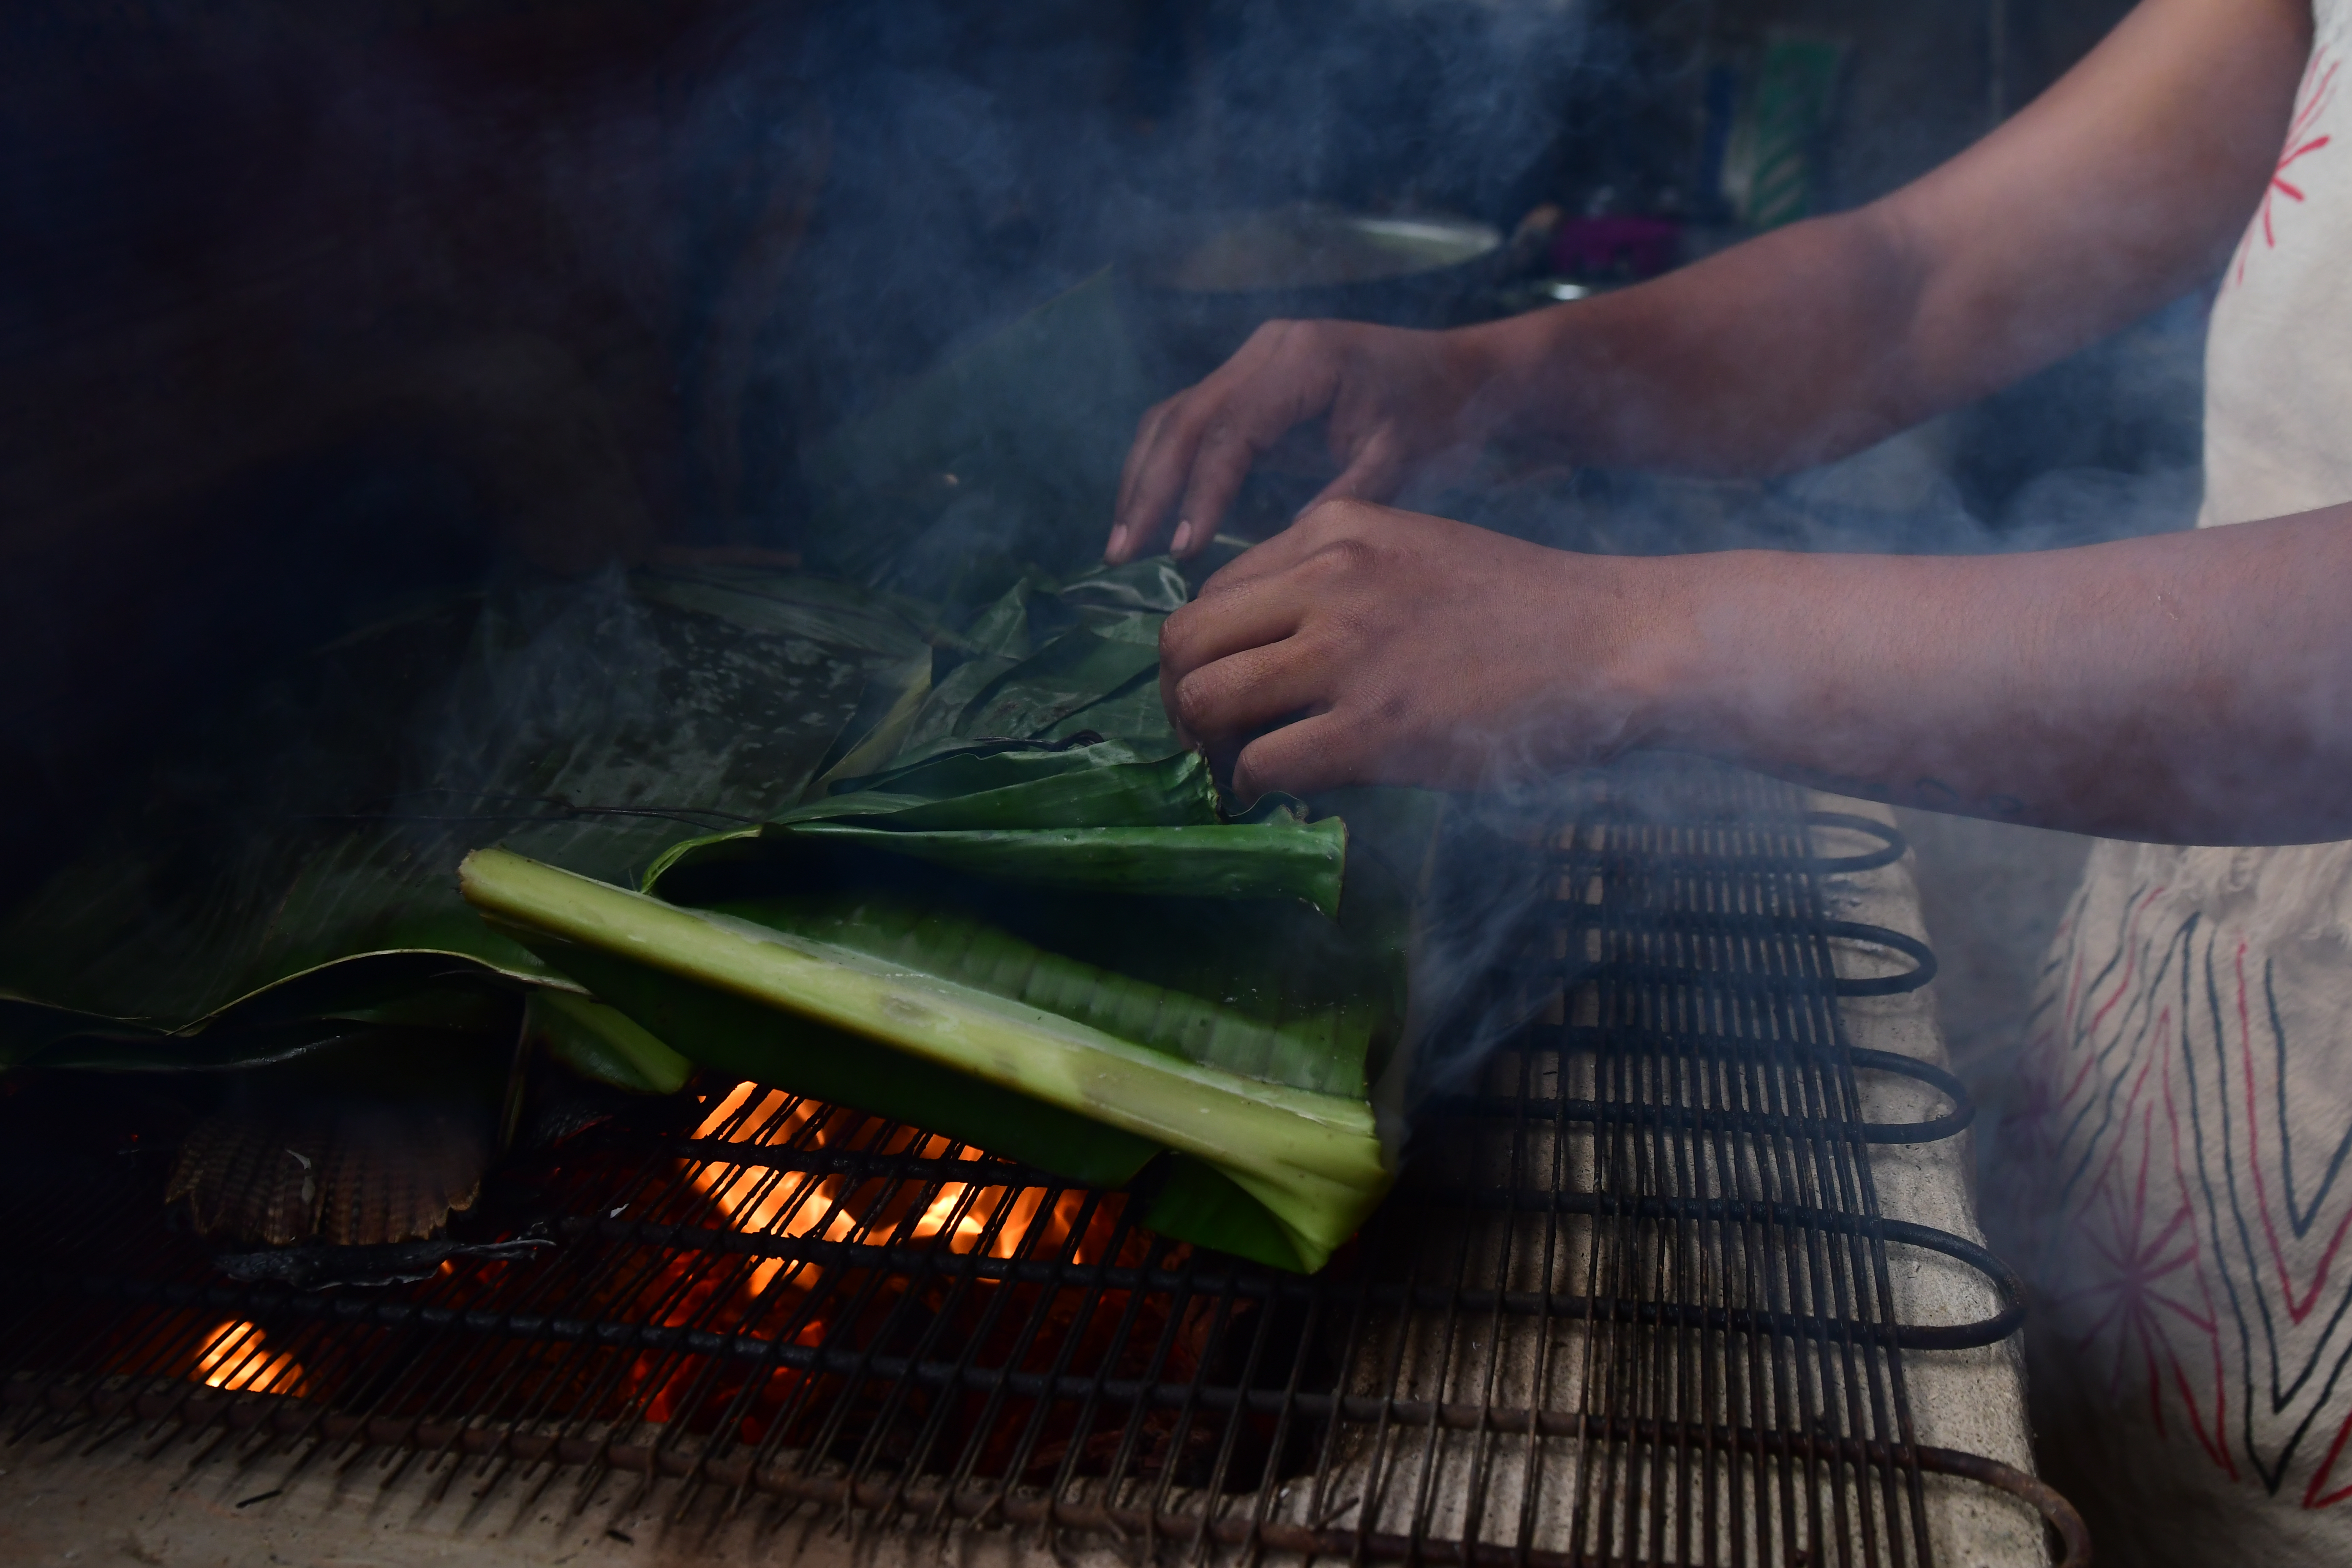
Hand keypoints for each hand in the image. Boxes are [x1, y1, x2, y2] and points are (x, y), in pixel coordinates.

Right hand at [1106, 319, 1493, 562]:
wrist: (1458, 375)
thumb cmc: (1436, 416)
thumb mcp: (1400, 458)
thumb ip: (1342, 497)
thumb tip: (1274, 551)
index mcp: (1302, 359)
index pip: (1229, 430)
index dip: (1200, 494)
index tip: (1183, 552)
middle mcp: (1266, 349)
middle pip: (1183, 418)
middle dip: (1148, 489)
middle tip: (1123, 554)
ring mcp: (1252, 359)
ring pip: (1172, 416)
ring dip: (1142, 479)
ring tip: (1123, 544)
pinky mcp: (1247, 380)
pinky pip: (1189, 420)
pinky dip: (1164, 467)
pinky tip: (1150, 516)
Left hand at [1158, 500, 1661, 798]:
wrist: (1617, 642)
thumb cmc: (1529, 608)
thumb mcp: (1418, 553)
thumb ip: (1342, 579)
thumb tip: (1274, 640)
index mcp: (1338, 528)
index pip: (1214, 588)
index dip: (1204, 648)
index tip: (1223, 687)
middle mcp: (1329, 579)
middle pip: (1185, 639)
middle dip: (1178, 696)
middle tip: (1202, 735)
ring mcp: (1349, 654)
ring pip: (1206, 698)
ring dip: (1203, 744)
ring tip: (1229, 768)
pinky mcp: (1374, 729)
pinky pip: (1261, 763)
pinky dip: (1251, 788)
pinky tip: (1274, 794)